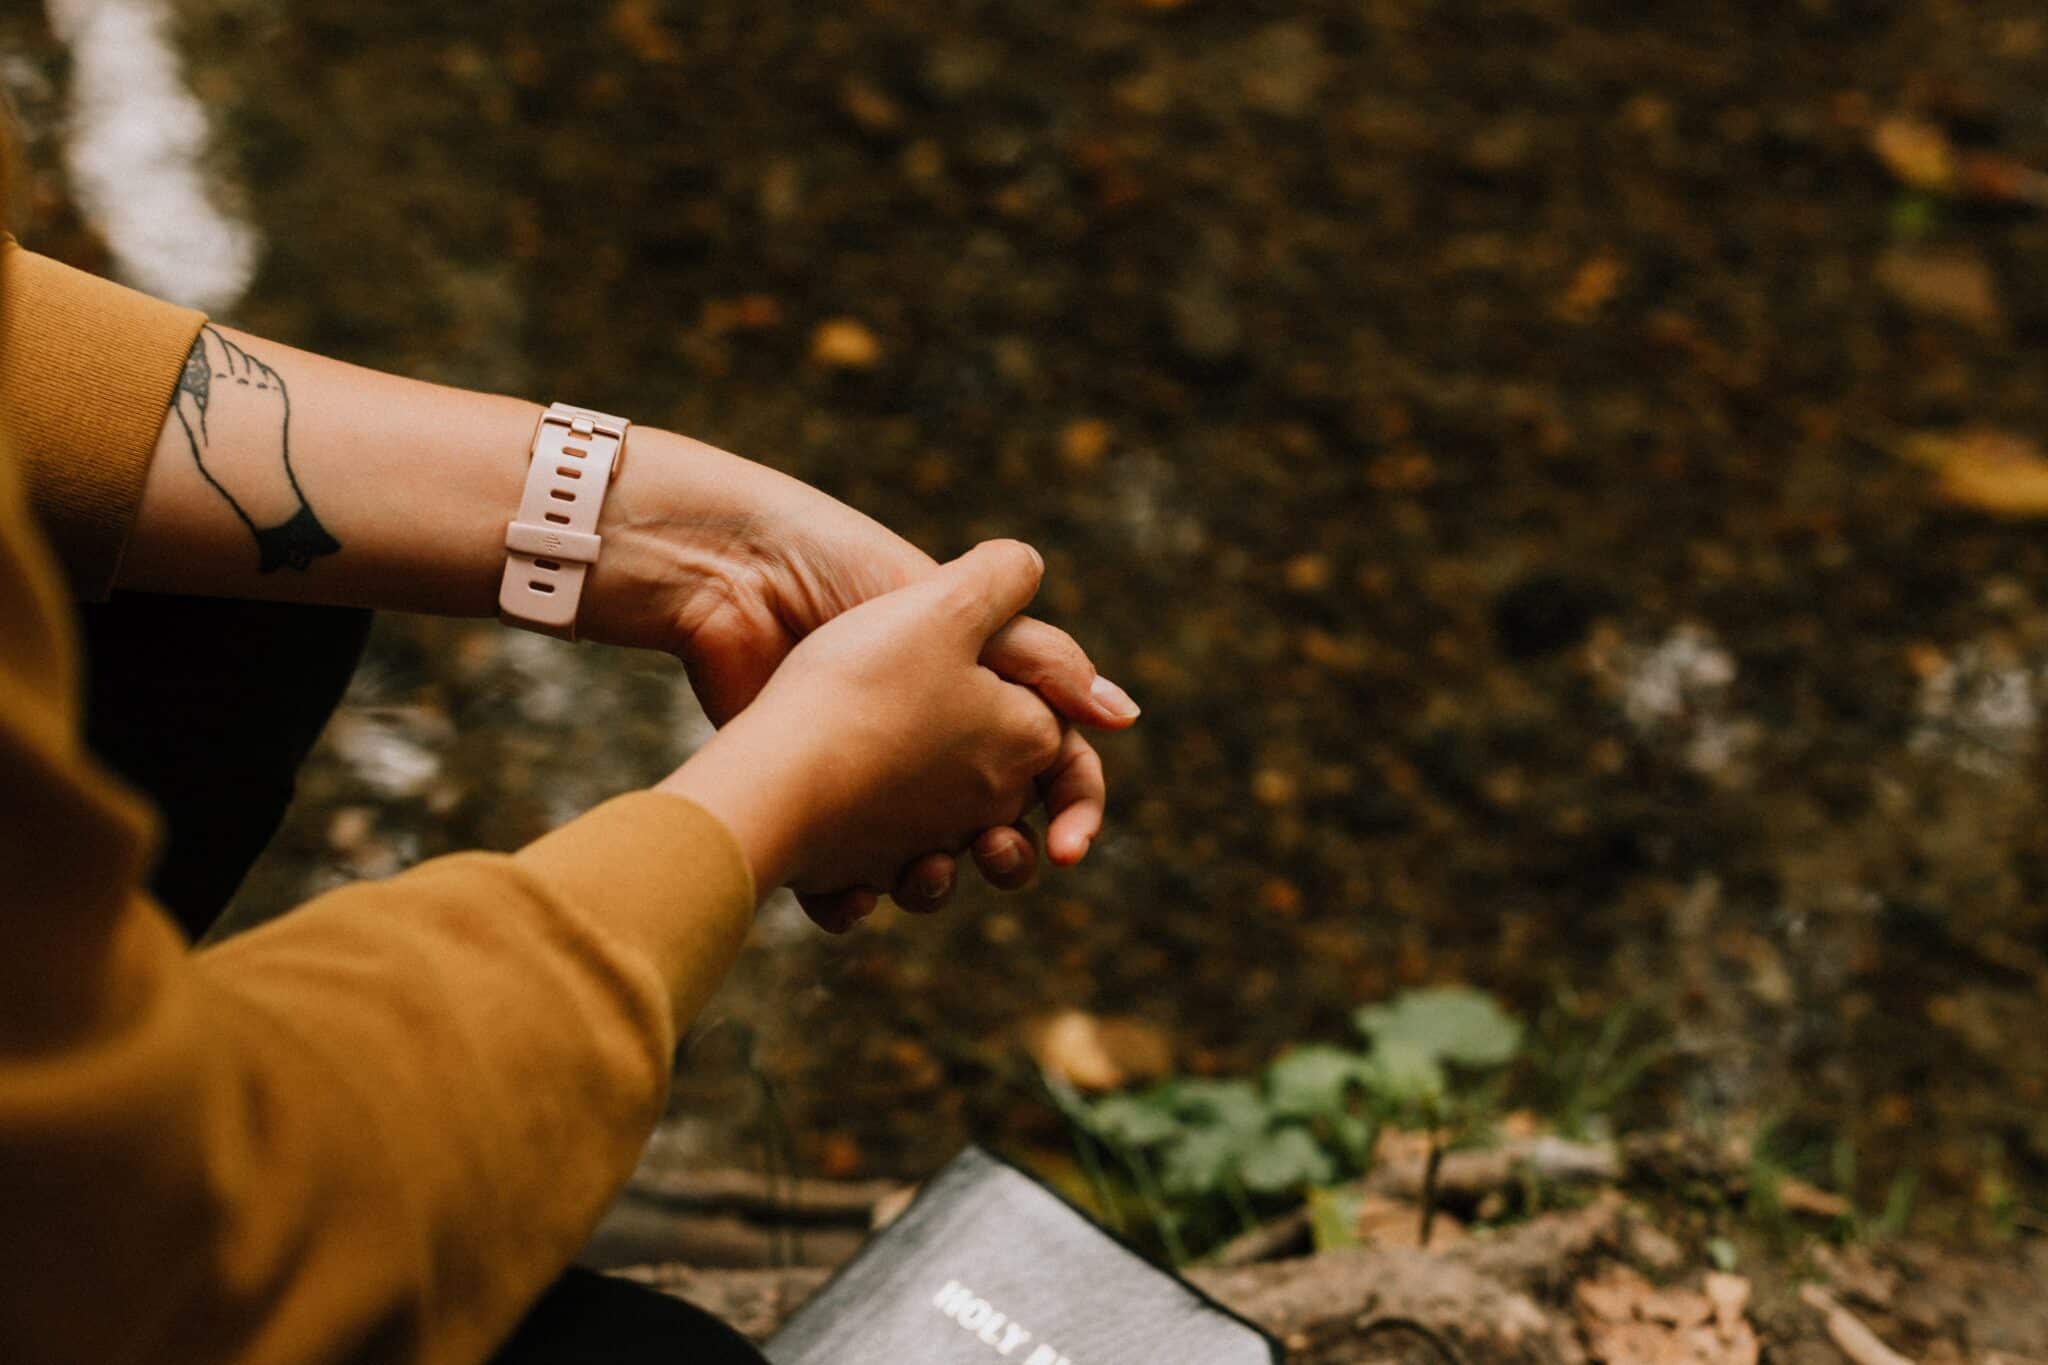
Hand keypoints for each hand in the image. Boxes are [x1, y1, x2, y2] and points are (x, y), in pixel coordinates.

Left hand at [580, 429, 1137, 921]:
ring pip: (926, 868)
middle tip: (990, 852)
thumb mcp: (955, 612)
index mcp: (981, 699)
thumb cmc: (844, 586)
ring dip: (936, 885)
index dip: (1075, 810)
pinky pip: (843, 883)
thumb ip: (1042, 654)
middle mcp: (934, 751)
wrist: (736, 584)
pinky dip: (852, 899)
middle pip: (999, 830)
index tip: (1068, 848)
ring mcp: (872, 788)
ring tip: (921, 873)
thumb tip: (1123, 715)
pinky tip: (846, 890)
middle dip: (1007, 856)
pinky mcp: (809, 808)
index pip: (1054, 769)